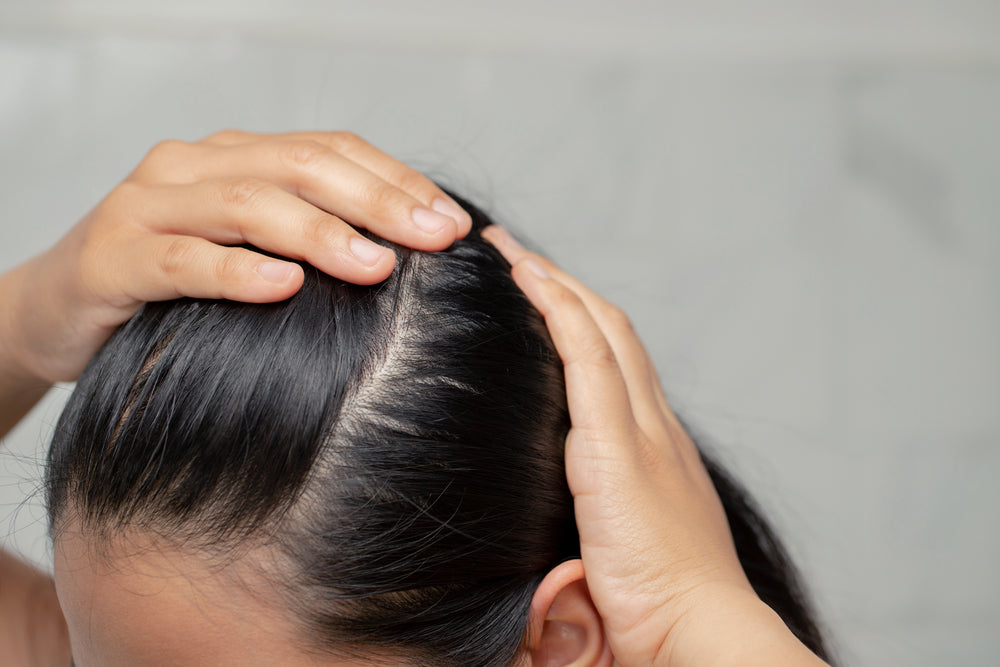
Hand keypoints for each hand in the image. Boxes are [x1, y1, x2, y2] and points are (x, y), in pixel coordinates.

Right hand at [2, 130, 471, 382]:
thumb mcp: (245, 248)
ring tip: (376, 265)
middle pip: (300, 168)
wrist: (56, 308)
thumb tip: (403, 258)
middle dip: (377, 202)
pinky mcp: (113, 257)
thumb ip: (307, 238)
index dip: (396, 181)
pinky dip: (235, 271)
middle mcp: (195, 166)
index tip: (452, 223)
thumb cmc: (169, 284)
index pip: (331, 151)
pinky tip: (282, 286)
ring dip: (319, 234)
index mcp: (236, 157)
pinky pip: (183, 260)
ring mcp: (149, 205)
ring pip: (247, 205)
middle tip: (435, 239)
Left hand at [483, 227, 823, 666]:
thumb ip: (594, 540)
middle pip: (614, 334)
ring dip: (555, 283)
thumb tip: (557, 568)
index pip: (622, 369)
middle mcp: (657, 430)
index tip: (548, 299)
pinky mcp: (617, 445)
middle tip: (519, 257)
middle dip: (567, 288)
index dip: (586, 326)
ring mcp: (642, 433)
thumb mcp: (624, 563)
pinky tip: (526, 278)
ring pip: (601, 330)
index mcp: (659, 455)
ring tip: (510, 253)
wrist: (699, 637)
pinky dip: (557, 308)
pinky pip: (586, 354)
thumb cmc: (663, 618)